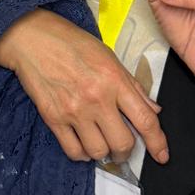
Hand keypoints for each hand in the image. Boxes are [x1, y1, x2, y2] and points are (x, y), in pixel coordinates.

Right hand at [0, 8, 168, 164]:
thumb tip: (153, 110)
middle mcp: (97, 98)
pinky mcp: (53, 118)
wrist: (33, 38)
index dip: (157, 143)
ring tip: (100, 143)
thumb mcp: (109, 57)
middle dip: (127, 151)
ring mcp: (74, 110)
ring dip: (104, 153)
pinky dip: (82, 154)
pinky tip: (83, 144)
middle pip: (123, 143)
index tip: (161, 155)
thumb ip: (133, 86)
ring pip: (99, 152)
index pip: (145, 120)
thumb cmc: (72, 43)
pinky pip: (73, 151)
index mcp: (115, 80)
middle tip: (122, 146)